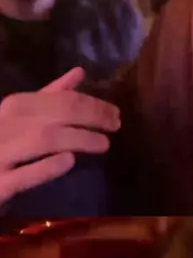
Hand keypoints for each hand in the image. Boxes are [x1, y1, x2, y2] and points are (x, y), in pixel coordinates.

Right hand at [0, 67, 120, 203]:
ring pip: (43, 140)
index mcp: (14, 106)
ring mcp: (1, 153)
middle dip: (91, 117)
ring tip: (104, 144)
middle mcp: (6, 125)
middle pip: (56, 115)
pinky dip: (47, 166)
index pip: (60, 99)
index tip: (115, 112)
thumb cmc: (2, 142)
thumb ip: (50, 96)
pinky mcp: (0, 184)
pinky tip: (69, 161)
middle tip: (116, 125)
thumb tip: (79, 73)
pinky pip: (25, 174)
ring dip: (78, 139)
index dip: (92, 103)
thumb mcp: (21, 116)